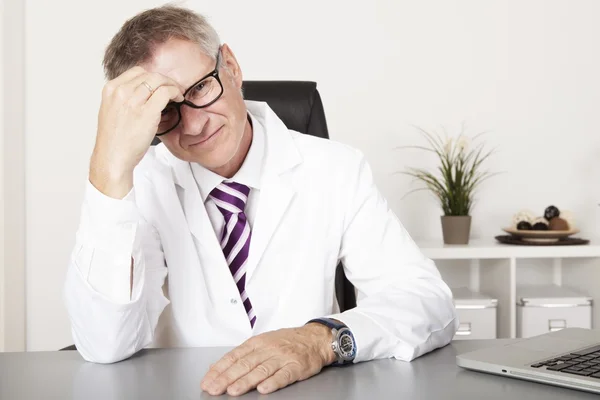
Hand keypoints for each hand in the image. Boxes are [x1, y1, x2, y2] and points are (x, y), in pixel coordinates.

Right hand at [90, 67, 183, 197]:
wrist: (112, 157)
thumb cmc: (115, 140)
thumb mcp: (113, 110)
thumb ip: (124, 98)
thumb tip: (144, 92)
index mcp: (111, 89)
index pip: (136, 71)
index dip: (152, 77)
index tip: (160, 84)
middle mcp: (120, 91)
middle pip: (149, 74)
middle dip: (164, 80)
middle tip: (173, 88)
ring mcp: (133, 101)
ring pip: (159, 80)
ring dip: (172, 85)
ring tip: (177, 94)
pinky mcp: (146, 112)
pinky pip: (166, 92)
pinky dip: (175, 93)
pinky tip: (178, 99)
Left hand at [200, 323, 335, 395]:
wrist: (316, 338)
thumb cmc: (287, 341)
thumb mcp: (263, 342)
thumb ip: (243, 354)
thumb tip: (217, 367)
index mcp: (258, 342)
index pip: (234, 356)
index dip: (220, 369)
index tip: (207, 380)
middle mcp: (268, 348)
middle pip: (245, 364)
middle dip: (227, 377)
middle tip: (214, 388)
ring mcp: (283, 357)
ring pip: (262, 370)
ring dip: (246, 381)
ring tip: (233, 391)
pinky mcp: (297, 366)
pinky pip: (284, 375)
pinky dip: (273, 382)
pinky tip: (264, 388)